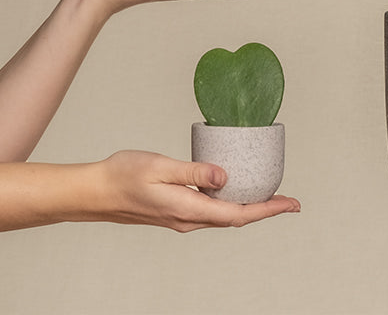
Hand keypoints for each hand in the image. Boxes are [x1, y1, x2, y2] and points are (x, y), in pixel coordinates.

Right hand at [94, 151, 300, 231]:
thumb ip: (194, 172)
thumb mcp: (161, 167)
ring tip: (269, 194)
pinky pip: (211, 210)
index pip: (238, 214)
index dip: (268, 209)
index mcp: (188, 210)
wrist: (95, 192)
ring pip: (224, 215)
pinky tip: (233, 189)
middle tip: (290, 200)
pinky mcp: (175, 211)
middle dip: (265, 209)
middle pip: (236, 217)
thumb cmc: (124, 175)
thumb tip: (225, 177)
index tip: (291, 204)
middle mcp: (188, 219)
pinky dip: (230, 202)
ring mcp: (181, 217)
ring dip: (249, 206)